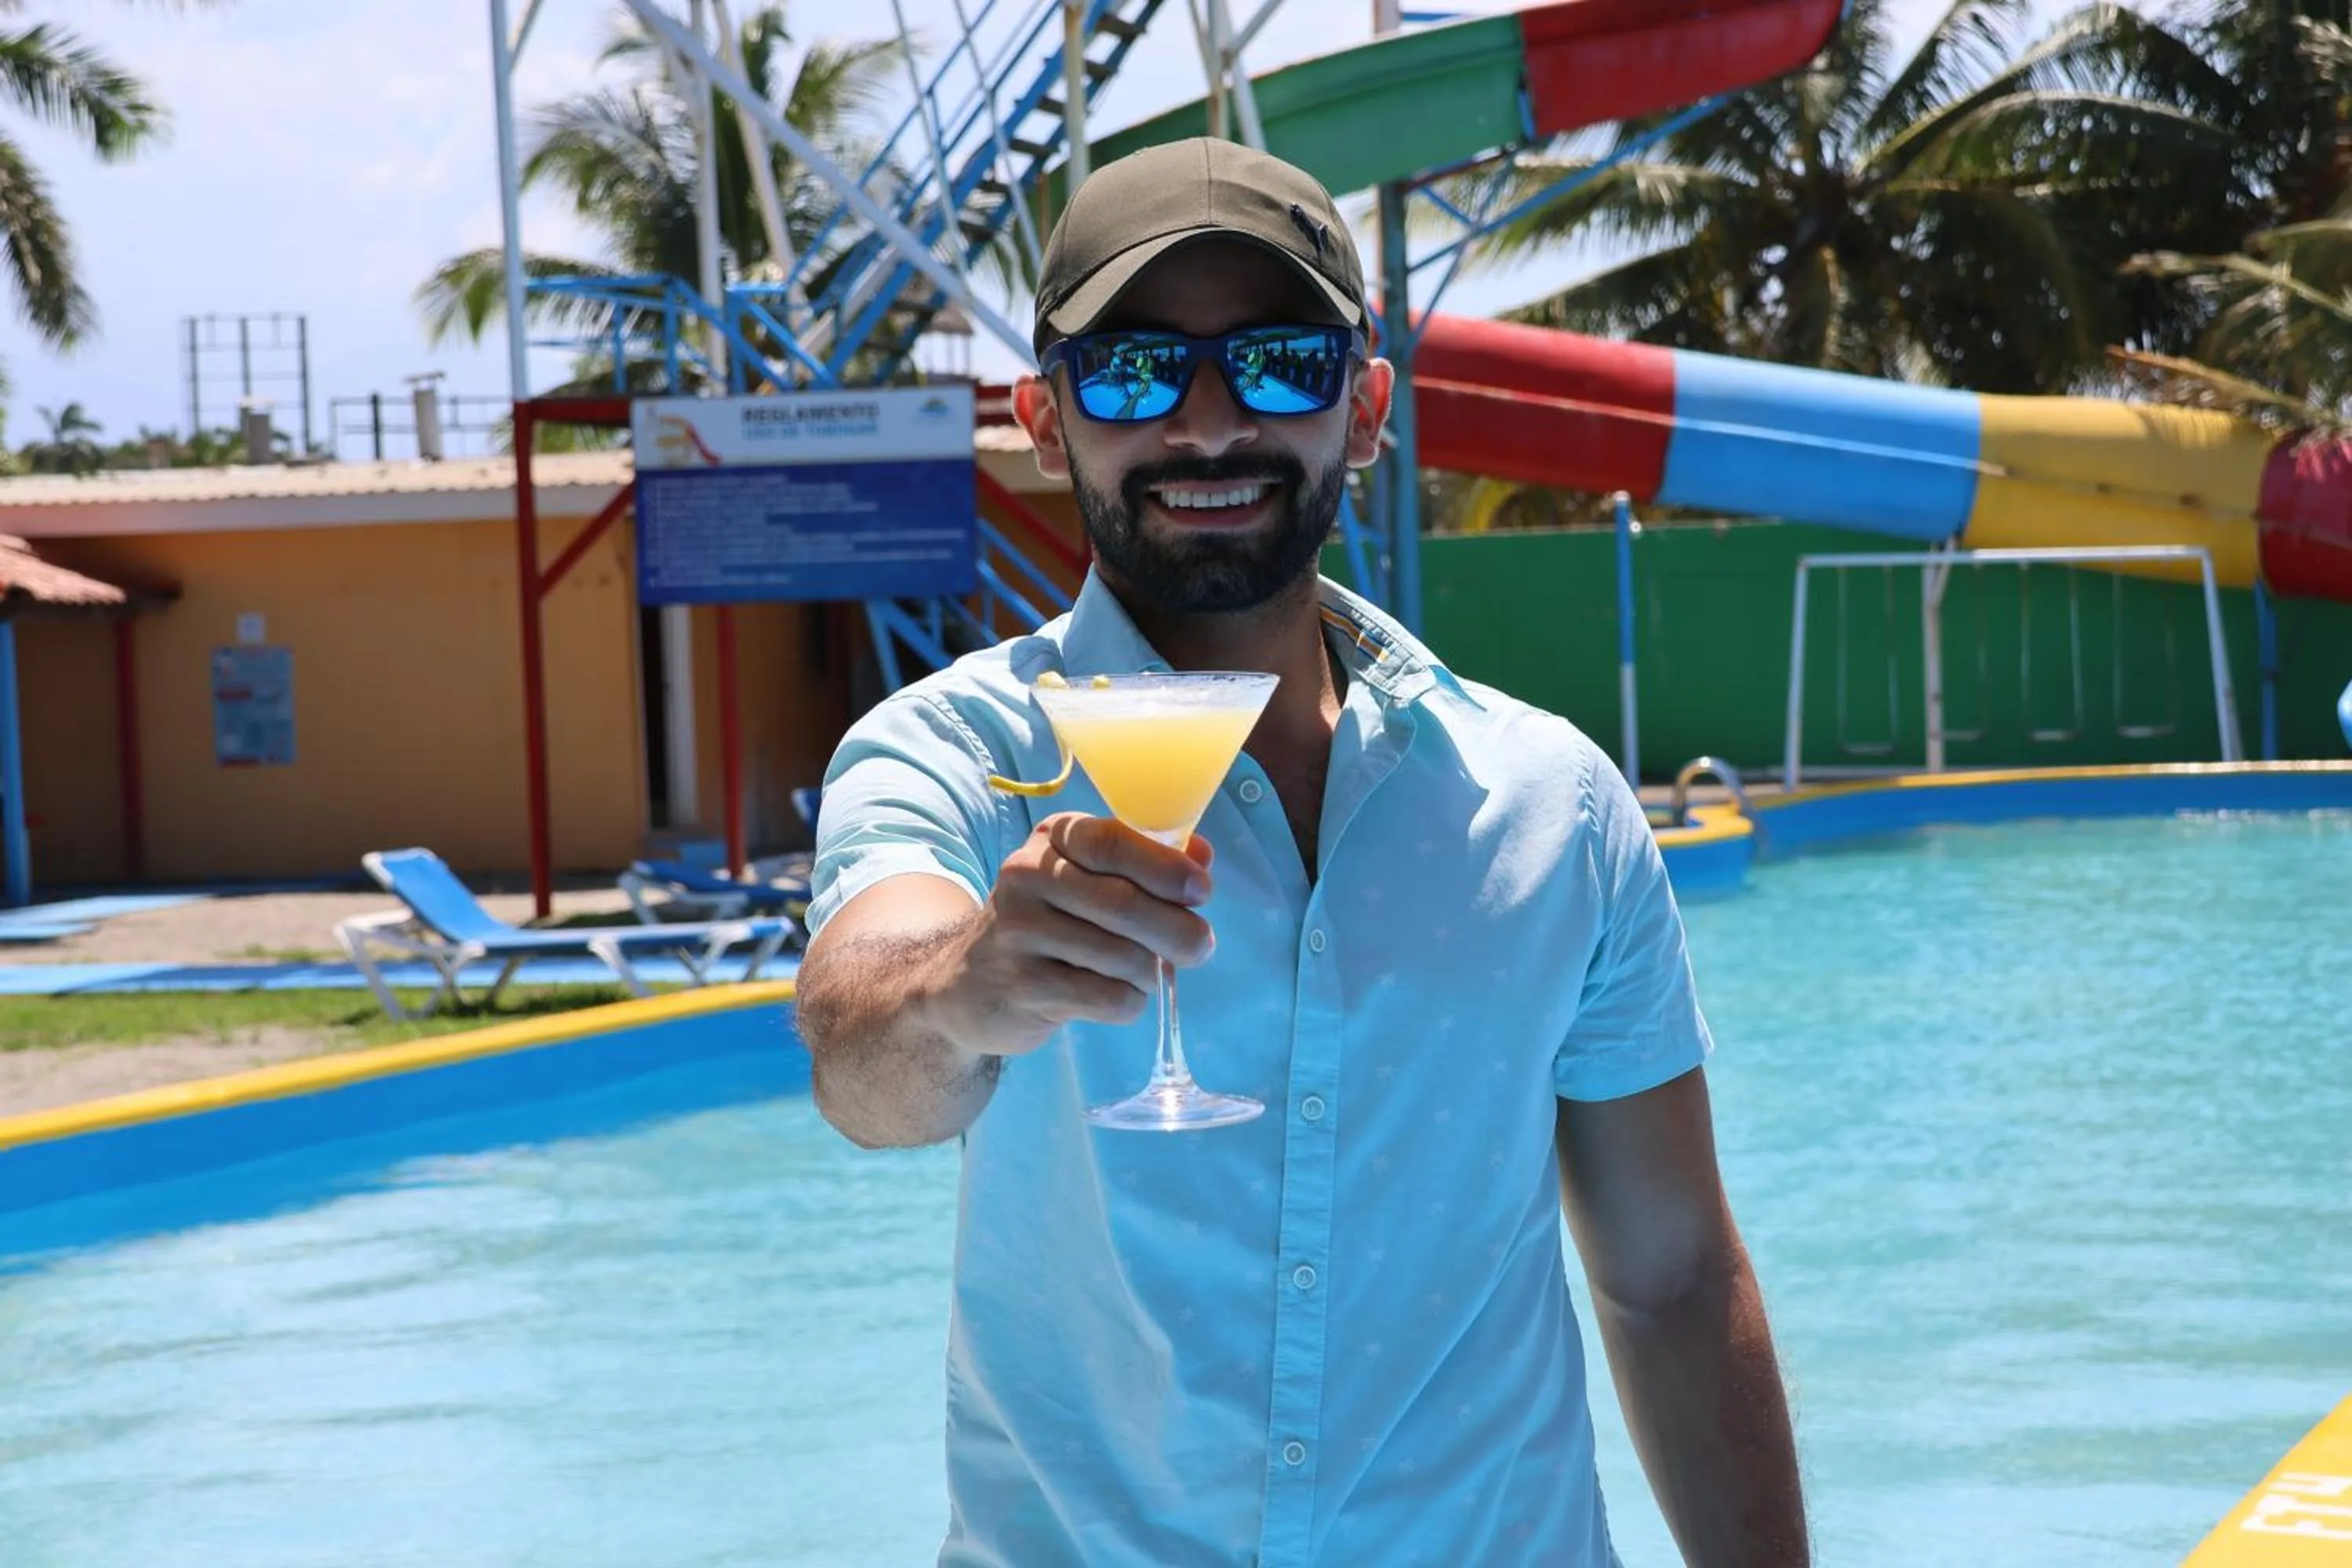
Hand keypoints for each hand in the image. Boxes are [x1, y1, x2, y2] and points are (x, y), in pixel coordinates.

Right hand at [939, 812, 1214, 1058]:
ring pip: (1121, 956)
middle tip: (1200, 946)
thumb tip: (1204, 855)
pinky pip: (1107, 998)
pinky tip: (1118, 995)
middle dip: (1178, 930)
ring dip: (1152, 971)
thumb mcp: (1086, 878)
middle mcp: (1026, 876)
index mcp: (1051, 839)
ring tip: (1147, 972)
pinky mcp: (1023, 987)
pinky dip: (1130, 1002)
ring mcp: (1019, 933)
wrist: (969, 983)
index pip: (1111, 842)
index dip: (1166, 868)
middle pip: (1123, 904)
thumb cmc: (1049, 922)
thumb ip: (1147, 862)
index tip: (1201, 892)